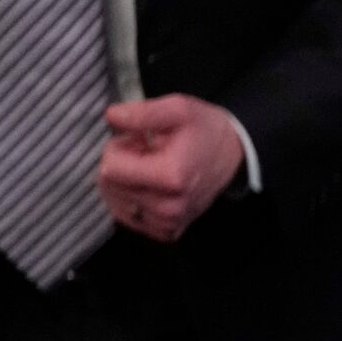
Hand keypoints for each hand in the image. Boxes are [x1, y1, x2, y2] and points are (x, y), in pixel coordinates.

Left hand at [96, 94, 246, 241]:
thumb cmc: (205, 131)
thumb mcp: (178, 109)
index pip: (110, 168)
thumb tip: (112, 116)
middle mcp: (170, 206)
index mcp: (171, 177)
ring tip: (150, 169)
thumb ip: (143, 113)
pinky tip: (149, 186)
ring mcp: (169, 222)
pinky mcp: (167, 231)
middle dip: (121, 165)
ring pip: (116, 201)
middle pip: (110, 185)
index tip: (138, 140)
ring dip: (126, 182)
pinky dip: (132, 200)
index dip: (118, 148)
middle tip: (146, 153)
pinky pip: (129, 218)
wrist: (232, 154)